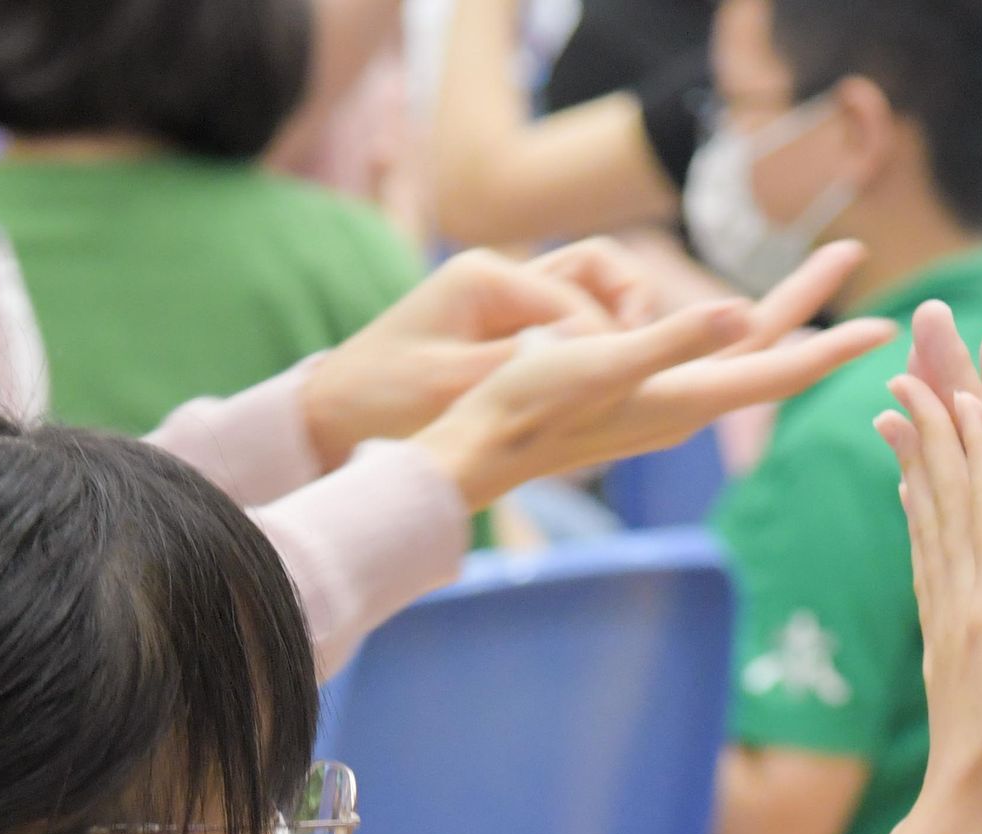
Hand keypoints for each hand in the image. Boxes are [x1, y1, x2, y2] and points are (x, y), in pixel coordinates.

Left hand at [304, 243, 632, 455]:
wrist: (331, 415)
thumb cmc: (379, 401)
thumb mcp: (449, 386)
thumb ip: (521, 364)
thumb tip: (597, 351)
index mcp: (484, 277)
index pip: (576, 301)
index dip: (610, 344)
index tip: (629, 387)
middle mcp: (499, 276)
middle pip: (597, 270)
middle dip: (632, 309)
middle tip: (650, 358)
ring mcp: (504, 300)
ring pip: (590, 292)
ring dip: (619, 327)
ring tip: (637, 375)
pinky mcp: (505, 328)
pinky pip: (570, 324)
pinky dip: (596, 347)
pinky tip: (606, 389)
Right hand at [408, 242, 893, 506]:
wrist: (477, 451)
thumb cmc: (529, 405)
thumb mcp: (601, 362)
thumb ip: (673, 339)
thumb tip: (742, 315)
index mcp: (686, 397)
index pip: (779, 371)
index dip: (834, 348)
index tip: (887, 327)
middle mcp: (685, 404)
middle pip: (769, 351)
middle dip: (811, 300)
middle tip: (852, 249)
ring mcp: (663, 403)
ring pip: (740, 353)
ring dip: (779, 314)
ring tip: (810, 278)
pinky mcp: (639, 398)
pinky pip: (707, 360)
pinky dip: (736, 333)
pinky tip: (737, 322)